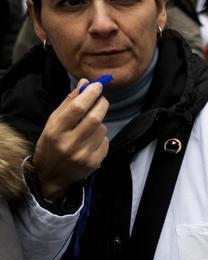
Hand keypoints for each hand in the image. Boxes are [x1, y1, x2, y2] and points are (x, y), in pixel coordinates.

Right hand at [31, 80, 108, 200]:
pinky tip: (90, 142)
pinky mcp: (95, 162)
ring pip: (102, 129)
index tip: (98, 85)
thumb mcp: (52, 124)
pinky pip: (106, 141)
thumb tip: (85, 83)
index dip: (90, 94)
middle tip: (101, 98)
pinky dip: (101, 137)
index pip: (77, 108)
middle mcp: (69, 144)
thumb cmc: (50, 145)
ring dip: (99, 123)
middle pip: (94, 118)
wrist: (51, 176)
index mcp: (55, 132)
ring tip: (88, 128)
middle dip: (101, 104)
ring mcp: (83, 155)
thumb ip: (68, 103)